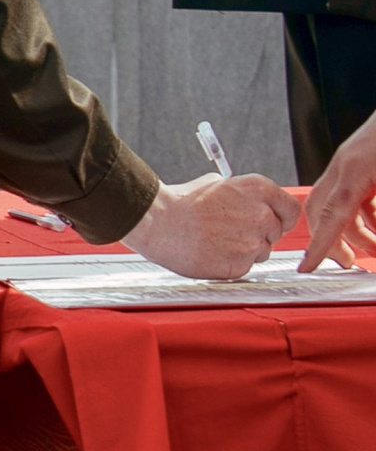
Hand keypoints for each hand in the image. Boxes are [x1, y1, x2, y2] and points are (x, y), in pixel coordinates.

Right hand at [126, 170, 293, 281]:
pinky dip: (230, 264)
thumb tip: (247, 200)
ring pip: (261, 252)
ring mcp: (252, 242)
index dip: (281, 218)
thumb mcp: (215, 183)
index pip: (291, 209)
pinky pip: (244, 267)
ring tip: (217, 242)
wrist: (160, 222)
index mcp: (258, 189)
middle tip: (232, 233)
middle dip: (259, 234)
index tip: (272, 222)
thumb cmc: (181, 202)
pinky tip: (211, 253)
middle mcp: (262, 215)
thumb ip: (241, 194)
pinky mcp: (240, 265)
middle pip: (276, 233)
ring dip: (245, 250)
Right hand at [302, 113, 375, 270]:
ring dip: (357, 230)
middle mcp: (345, 165)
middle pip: (323, 210)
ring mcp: (351, 160)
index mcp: (353, 171)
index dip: (320, 247)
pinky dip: (366, 214)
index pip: (330, 216)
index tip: (307, 267)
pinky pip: (355, 194)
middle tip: (348, 262)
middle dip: (332, 240)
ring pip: (340, 203)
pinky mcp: (361, 159)